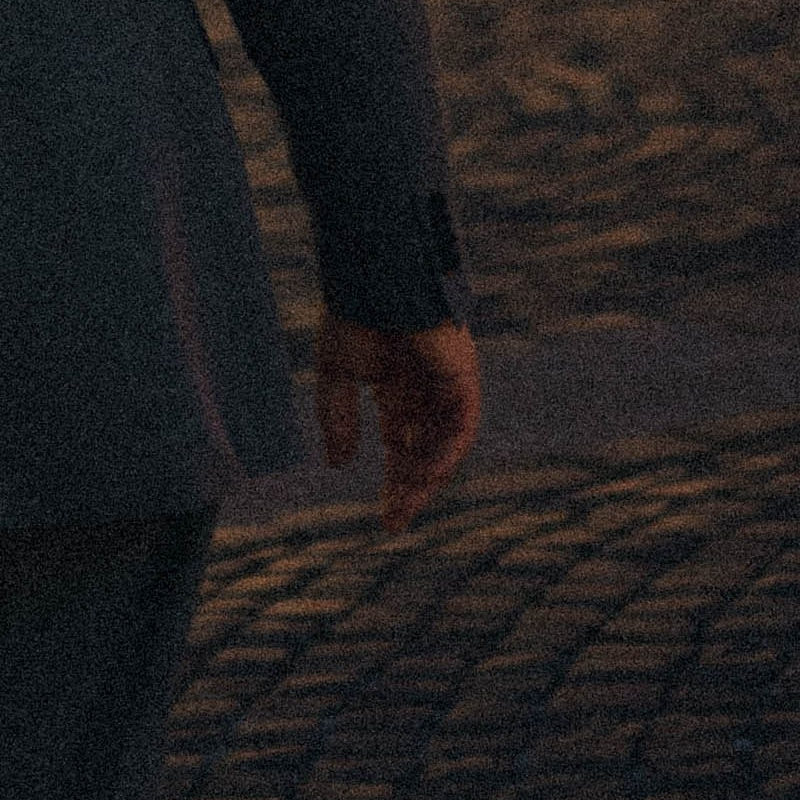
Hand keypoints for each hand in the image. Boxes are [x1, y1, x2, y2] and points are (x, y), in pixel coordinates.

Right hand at [314, 309, 481, 535]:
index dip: (395, 483)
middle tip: (393, 523)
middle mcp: (425, 390)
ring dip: (427, 474)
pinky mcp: (461, 374)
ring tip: (407, 500)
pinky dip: (448, 448)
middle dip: (411, 489)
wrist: (374, 277)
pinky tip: (429, 472)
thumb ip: (337, 416)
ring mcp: (446, 383)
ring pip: (445, 443)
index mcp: (396, 387)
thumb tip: (337, 463)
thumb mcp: (336, 373)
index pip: (401, 446)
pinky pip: (462, 422)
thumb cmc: (354, 314)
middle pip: (425, 452)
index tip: (386, 521)